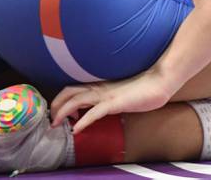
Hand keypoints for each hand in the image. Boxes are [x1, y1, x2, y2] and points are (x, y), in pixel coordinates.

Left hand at [50, 69, 176, 133]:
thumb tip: (99, 108)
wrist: (160, 81)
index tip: (56, 112)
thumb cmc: (145, 87)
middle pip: (69, 92)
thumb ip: (109, 98)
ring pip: (76, 100)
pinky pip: (95, 112)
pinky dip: (83, 121)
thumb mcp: (122, 94)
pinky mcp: (115, 102)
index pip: (74, 89)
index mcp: (101, 85)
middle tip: (50, 118)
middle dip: (55, 105)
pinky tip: (76, 129)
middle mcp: (100, 88)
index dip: (61, 99)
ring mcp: (107, 94)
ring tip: (55, 124)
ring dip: (62, 112)